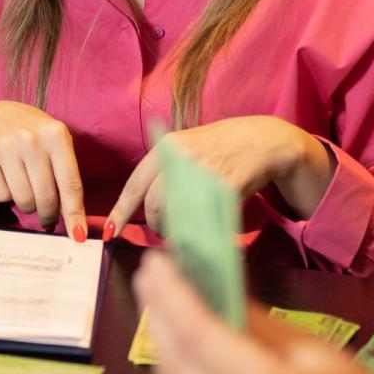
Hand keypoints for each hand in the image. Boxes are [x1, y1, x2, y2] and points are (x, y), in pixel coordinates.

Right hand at [0, 101, 86, 239]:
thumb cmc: (34, 137)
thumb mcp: (57, 145)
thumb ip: (67, 177)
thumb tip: (74, 223)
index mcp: (56, 135)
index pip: (70, 184)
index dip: (75, 214)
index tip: (78, 236)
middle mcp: (31, 139)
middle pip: (46, 197)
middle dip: (48, 214)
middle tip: (48, 217)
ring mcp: (5, 146)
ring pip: (23, 200)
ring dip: (27, 205)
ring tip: (27, 192)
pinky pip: (1, 196)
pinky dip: (6, 196)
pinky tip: (7, 181)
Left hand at [107, 115, 330, 235]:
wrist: (263, 140)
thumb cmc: (220, 148)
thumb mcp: (185, 149)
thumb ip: (166, 173)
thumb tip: (146, 206)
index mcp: (166, 147)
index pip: (135, 184)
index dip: (121, 211)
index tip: (110, 232)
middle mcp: (181, 157)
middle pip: (154, 203)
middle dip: (154, 225)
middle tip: (162, 232)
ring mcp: (204, 171)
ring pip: (176, 213)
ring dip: (176, 230)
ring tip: (181, 233)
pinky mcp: (227, 185)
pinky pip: (205, 217)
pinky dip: (200, 231)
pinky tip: (202, 232)